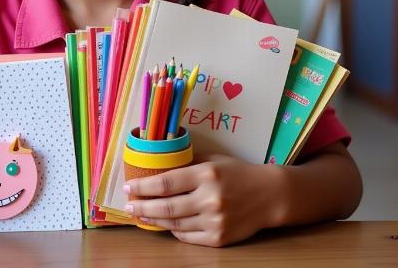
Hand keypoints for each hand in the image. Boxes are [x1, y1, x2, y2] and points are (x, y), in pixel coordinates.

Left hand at [123, 154, 284, 246]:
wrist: (269, 195)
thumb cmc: (236, 172)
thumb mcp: (212, 159)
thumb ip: (186, 163)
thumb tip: (157, 165)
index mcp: (206, 174)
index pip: (166, 182)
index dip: (143, 186)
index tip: (128, 187)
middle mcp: (209, 198)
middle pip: (166, 206)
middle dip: (142, 207)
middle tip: (128, 207)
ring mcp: (215, 221)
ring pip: (175, 224)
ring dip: (154, 220)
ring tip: (141, 215)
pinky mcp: (220, 238)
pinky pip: (188, 237)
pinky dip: (174, 231)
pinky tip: (164, 224)